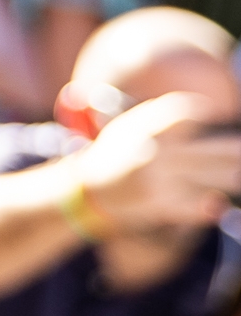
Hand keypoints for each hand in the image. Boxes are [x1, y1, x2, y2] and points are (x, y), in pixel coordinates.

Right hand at [72, 92, 240, 234]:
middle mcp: (156, 154)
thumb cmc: (115, 153)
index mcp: (146, 130)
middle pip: (212, 150)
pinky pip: (197, 206)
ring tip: (239, 173)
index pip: (185, 114)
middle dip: (236, 150)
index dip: (204, 111)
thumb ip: (161, 115)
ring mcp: (161, 182)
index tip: (218, 114)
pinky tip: (220, 204)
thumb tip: (204, 110)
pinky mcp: (162, 206)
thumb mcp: (129, 126)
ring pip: (212, 179)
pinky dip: (211, 205)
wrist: (90, 191)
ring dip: (232, 176)